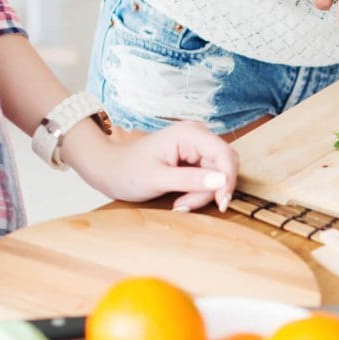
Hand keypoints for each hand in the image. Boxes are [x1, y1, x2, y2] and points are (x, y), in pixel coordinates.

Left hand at [65, 120, 238, 212]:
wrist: (110, 170)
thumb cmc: (127, 171)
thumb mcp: (157, 179)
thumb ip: (190, 180)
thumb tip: (222, 181)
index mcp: (189, 134)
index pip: (225, 155)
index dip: (228, 180)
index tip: (221, 203)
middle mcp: (197, 136)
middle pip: (224, 166)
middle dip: (211, 190)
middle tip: (186, 205)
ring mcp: (197, 147)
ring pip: (218, 175)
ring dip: (203, 194)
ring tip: (179, 204)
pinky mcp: (195, 158)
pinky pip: (210, 178)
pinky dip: (199, 192)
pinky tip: (181, 199)